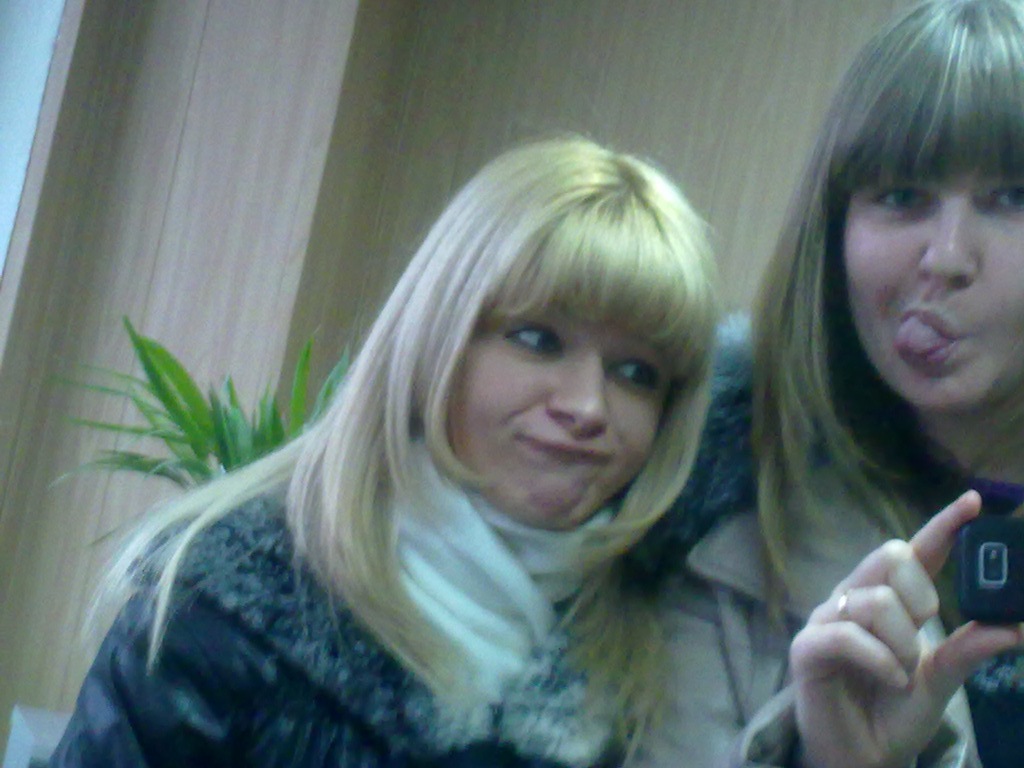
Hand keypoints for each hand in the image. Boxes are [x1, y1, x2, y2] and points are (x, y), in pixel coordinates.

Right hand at [790, 491, 1023, 767]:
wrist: (864, 754)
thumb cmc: (895, 708)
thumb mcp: (942, 678)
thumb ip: (970, 649)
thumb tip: (1014, 627)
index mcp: (888, 597)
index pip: (917, 550)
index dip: (943, 524)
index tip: (973, 502)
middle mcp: (855, 596)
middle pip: (891, 556)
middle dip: (921, 595)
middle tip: (923, 631)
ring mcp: (827, 618)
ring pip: (876, 599)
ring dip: (902, 643)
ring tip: (901, 672)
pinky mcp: (808, 646)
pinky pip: (848, 634)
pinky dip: (880, 660)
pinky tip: (889, 679)